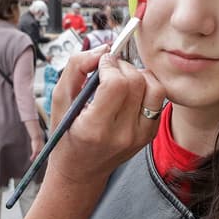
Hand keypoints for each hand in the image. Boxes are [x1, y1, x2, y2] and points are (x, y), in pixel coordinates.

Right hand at [45, 48, 165, 188]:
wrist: (81, 170)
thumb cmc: (66, 133)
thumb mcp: (59, 100)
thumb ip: (76, 68)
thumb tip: (103, 49)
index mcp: (94, 128)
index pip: (116, 84)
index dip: (109, 65)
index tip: (100, 64)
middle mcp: (121, 134)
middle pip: (136, 82)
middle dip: (122, 66)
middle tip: (108, 70)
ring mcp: (139, 136)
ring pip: (154, 88)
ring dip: (139, 75)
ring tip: (122, 79)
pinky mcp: (149, 135)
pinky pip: (158, 100)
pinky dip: (146, 88)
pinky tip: (129, 93)